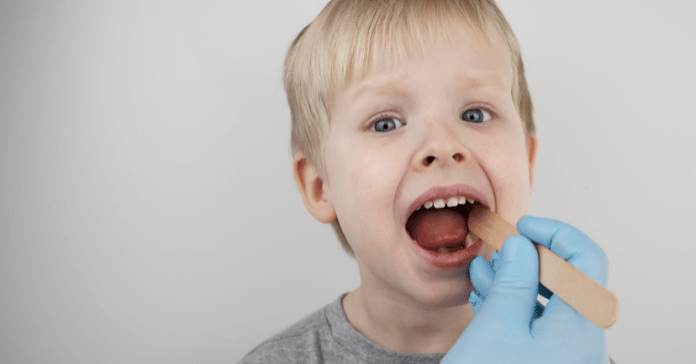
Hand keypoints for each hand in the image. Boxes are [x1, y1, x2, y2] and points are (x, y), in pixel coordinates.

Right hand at [441, 216, 609, 362]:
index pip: (586, 261)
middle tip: (499, 247)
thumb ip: (514, 280)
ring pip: (548, 301)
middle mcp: (579, 343)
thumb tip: (523, 245)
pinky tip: (485, 294)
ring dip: (516, 279)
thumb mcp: (496, 326)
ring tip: (483, 269)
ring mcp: (562, 356)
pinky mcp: (544, 363)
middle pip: (568, 280)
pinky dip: (513, 304)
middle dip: (529, 257)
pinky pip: (536, 324)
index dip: (556, 234)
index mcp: (578, 330)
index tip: (523, 225)